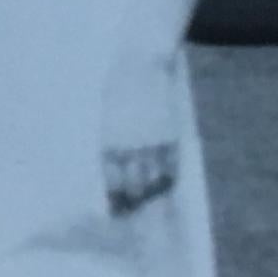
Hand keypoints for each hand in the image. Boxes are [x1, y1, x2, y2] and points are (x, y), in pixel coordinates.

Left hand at [100, 51, 179, 214]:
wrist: (140, 65)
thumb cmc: (118, 89)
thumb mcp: (106, 116)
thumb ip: (109, 140)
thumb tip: (111, 161)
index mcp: (109, 142)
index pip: (112, 179)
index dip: (115, 197)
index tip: (116, 208)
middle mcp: (130, 146)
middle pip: (133, 184)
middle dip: (133, 200)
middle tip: (134, 210)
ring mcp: (152, 142)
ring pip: (154, 179)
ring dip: (152, 193)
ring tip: (151, 202)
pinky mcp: (169, 134)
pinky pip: (171, 163)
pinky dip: (169, 177)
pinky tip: (167, 184)